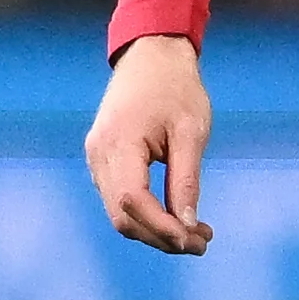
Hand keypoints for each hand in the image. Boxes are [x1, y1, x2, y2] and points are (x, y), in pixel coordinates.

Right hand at [84, 35, 213, 254]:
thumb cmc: (176, 87)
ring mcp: (96, 158)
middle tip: (202, 243)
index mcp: (119, 143)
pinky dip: (145, 215)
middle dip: (161, 237)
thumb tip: (186, 225)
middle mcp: (99, 155)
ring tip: (195, 233)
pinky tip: (174, 216)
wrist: (151, 56)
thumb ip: (186, 180)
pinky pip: (119, 199)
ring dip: (155, 230)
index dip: (162, 228)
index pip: (133, 201)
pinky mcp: (102, 159)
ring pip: (118, 213)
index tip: (194, 241)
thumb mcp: (191, 132)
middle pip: (122, 216)